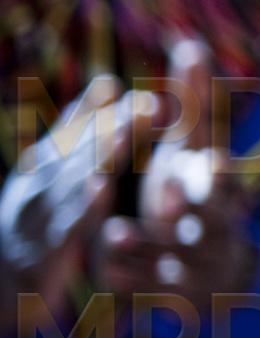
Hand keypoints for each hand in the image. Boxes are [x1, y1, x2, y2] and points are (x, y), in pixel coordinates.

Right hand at [0, 75, 159, 328]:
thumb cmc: (34, 221)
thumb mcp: (52, 174)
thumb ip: (79, 131)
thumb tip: (108, 82)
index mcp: (43, 168)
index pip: (71, 133)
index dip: (99, 111)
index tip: (126, 88)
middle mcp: (36, 188)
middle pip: (75, 153)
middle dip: (111, 127)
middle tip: (146, 105)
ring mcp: (35, 219)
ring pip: (68, 185)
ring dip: (98, 159)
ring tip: (123, 135)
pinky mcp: (41, 255)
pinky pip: (65, 229)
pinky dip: (81, 208)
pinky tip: (100, 189)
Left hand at [98, 42, 257, 311]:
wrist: (221, 271)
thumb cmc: (198, 195)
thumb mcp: (196, 149)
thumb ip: (194, 103)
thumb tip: (190, 42)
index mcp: (222, 192)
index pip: (228, 181)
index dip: (222, 174)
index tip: (215, 162)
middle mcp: (216, 229)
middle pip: (211, 222)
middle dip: (190, 209)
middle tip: (167, 194)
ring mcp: (198, 265)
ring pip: (176, 259)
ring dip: (147, 247)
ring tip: (114, 235)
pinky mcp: (176, 295)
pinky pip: (151, 290)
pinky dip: (131, 280)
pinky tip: (105, 272)